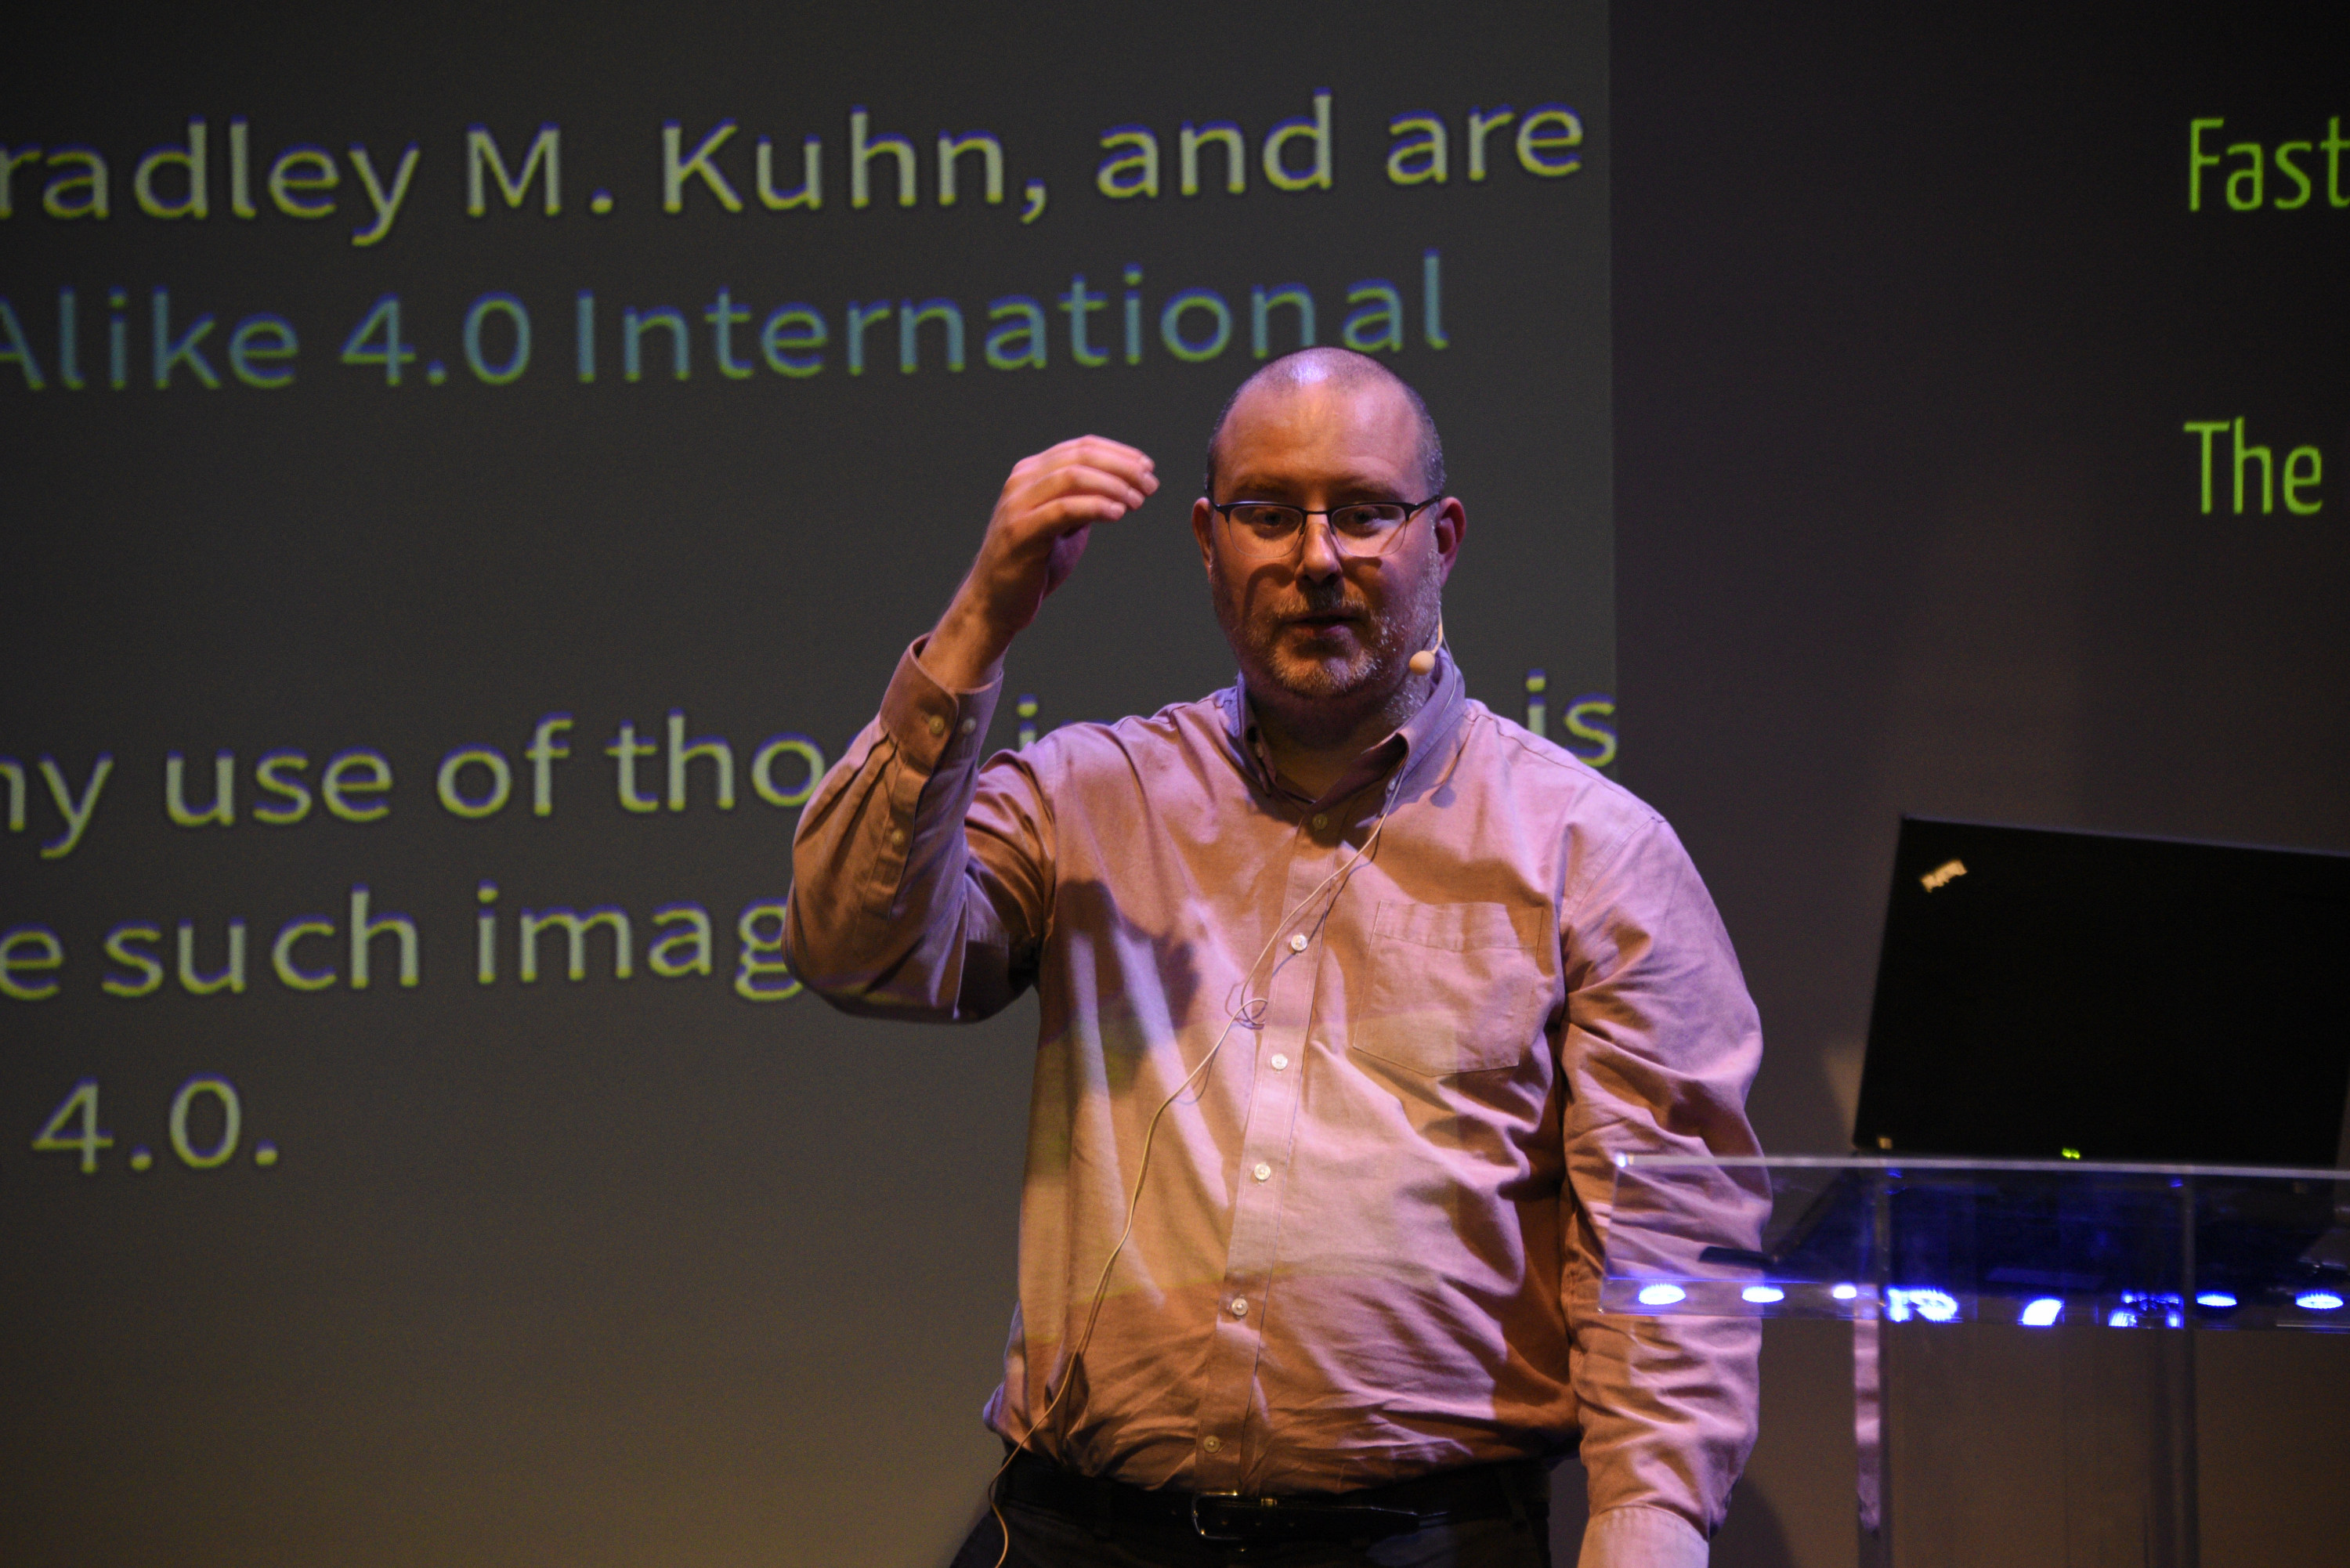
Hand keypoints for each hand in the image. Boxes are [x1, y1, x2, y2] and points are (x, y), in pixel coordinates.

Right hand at [924, 436, 1157, 689]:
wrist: (996, 602)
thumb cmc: (1033, 564)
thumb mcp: (1063, 524)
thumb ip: (1083, 500)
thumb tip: (1123, 483)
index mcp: (1031, 472)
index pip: (1081, 447)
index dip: (1119, 453)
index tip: (1148, 467)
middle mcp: (1021, 481)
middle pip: (1080, 457)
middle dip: (1122, 467)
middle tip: (1150, 485)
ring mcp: (1018, 504)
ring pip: (1073, 476)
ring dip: (1113, 485)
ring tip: (1138, 501)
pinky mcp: (1020, 532)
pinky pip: (1063, 509)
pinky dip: (1095, 506)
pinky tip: (1118, 513)